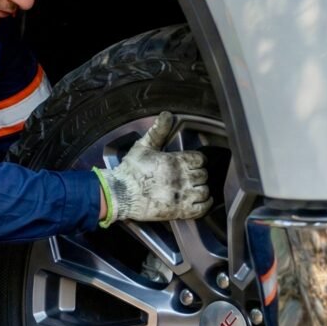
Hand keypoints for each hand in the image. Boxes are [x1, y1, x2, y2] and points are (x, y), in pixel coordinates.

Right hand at [94, 112, 211, 225]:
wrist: (121, 193)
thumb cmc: (130, 171)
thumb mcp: (143, 146)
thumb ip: (158, 130)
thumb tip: (166, 115)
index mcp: (176, 160)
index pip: (199, 159)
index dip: (197, 161)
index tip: (193, 163)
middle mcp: (182, 177)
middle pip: (203, 175)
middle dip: (198, 175)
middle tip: (191, 176)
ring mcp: (182, 195)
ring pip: (204, 191)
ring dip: (201, 189)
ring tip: (195, 189)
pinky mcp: (180, 210)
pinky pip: (202, 208)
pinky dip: (205, 204)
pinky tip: (202, 201)